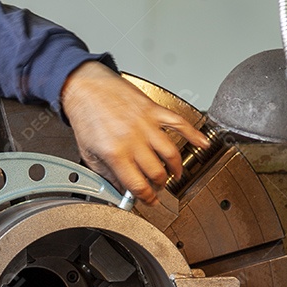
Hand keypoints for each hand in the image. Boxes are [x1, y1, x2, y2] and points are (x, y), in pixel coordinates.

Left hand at [61, 61, 209, 204]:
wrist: (84, 86)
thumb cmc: (84, 115)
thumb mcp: (87, 152)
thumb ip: (105, 173)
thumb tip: (118, 189)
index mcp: (115, 153)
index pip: (138, 185)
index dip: (146, 198)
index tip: (150, 201)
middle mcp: (132, 139)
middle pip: (157, 172)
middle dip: (160, 185)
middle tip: (158, 187)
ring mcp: (145, 124)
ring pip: (170, 154)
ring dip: (175, 168)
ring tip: (174, 174)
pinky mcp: (153, 110)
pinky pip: (179, 123)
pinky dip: (194, 135)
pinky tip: (202, 144)